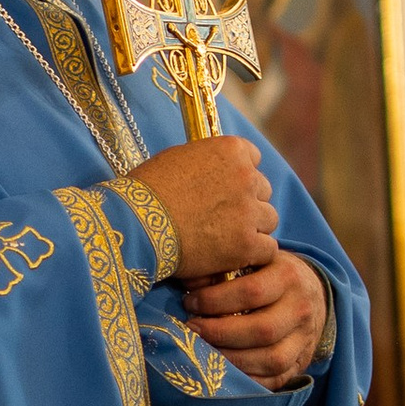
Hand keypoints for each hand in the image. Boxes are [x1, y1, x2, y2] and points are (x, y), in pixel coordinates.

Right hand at [135, 137, 274, 281]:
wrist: (135, 223)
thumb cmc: (148, 190)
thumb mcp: (179, 158)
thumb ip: (208, 161)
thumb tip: (217, 171)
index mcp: (231, 150)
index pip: (253, 159)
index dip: (239, 176)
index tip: (226, 189)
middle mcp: (246, 176)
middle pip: (263, 190)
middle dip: (247, 202)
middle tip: (223, 217)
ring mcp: (248, 211)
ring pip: (268, 219)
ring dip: (252, 228)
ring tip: (226, 238)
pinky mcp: (246, 244)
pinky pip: (267, 248)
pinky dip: (253, 253)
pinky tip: (233, 255)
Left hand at [185, 251, 328, 389]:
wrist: (311, 294)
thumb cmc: (270, 273)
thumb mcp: (254, 259)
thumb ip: (227, 266)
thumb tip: (190, 281)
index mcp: (288, 277)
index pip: (252, 292)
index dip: (216, 300)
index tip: (190, 303)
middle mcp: (301, 309)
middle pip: (262, 330)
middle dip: (220, 333)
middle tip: (192, 330)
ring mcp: (304, 340)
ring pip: (271, 359)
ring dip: (231, 360)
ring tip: (203, 352)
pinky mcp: (301, 363)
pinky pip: (275, 379)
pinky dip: (247, 379)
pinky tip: (222, 370)